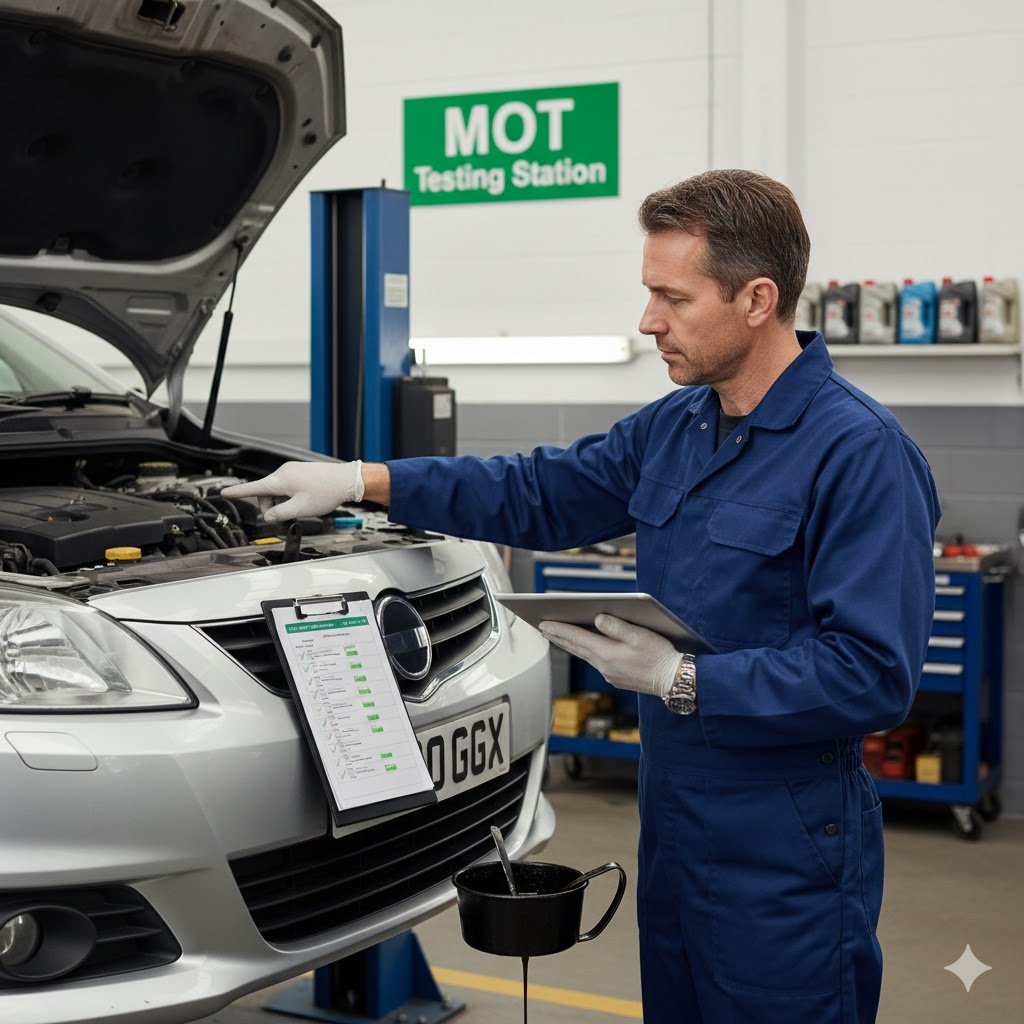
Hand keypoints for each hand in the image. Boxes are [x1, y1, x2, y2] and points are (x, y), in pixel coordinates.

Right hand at [220, 460, 362, 522]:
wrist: (346, 480)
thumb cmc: (326, 492)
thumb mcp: (301, 509)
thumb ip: (280, 514)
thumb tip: (268, 517)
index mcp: (280, 480)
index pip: (253, 488)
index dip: (237, 492)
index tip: (223, 493)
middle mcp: (283, 472)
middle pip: (265, 494)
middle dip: (272, 507)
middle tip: (289, 514)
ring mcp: (291, 471)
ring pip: (276, 492)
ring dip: (283, 502)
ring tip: (301, 505)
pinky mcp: (298, 472)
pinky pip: (286, 487)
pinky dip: (289, 496)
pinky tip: (304, 499)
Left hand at [539, 614, 682, 697]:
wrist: (674, 680)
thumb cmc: (660, 656)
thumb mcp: (640, 636)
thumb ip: (617, 626)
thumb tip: (598, 618)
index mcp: (607, 653)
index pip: (576, 637)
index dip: (558, 628)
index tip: (543, 622)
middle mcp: (604, 666)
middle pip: (575, 648)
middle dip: (558, 637)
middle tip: (542, 627)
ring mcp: (609, 673)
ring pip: (583, 655)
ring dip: (569, 645)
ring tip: (557, 636)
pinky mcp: (616, 677)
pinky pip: (594, 661)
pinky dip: (584, 651)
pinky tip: (583, 647)